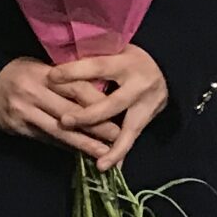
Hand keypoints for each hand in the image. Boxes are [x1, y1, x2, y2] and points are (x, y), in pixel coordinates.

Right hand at [0, 58, 114, 162]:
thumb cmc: (19, 73)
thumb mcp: (41, 67)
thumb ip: (65, 80)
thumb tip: (100, 94)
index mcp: (43, 73)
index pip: (77, 88)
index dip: (99, 103)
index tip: (120, 112)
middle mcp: (33, 92)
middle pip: (71, 112)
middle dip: (97, 127)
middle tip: (120, 137)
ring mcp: (24, 112)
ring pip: (60, 131)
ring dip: (83, 143)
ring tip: (104, 153)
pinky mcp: (18, 127)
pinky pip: (46, 139)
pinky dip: (64, 147)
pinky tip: (79, 154)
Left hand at [49, 45, 168, 171]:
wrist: (164, 68)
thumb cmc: (125, 55)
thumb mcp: (110, 49)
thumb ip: (89, 58)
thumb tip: (55, 65)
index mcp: (126, 63)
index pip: (98, 66)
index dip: (75, 71)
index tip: (52, 76)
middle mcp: (139, 85)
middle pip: (112, 103)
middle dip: (88, 115)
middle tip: (64, 121)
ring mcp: (147, 104)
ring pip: (128, 128)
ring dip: (112, 147)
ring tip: (98, 162)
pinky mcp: (148, 119)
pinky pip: (132, 138)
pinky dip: (119, 154)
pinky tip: (108, 168)